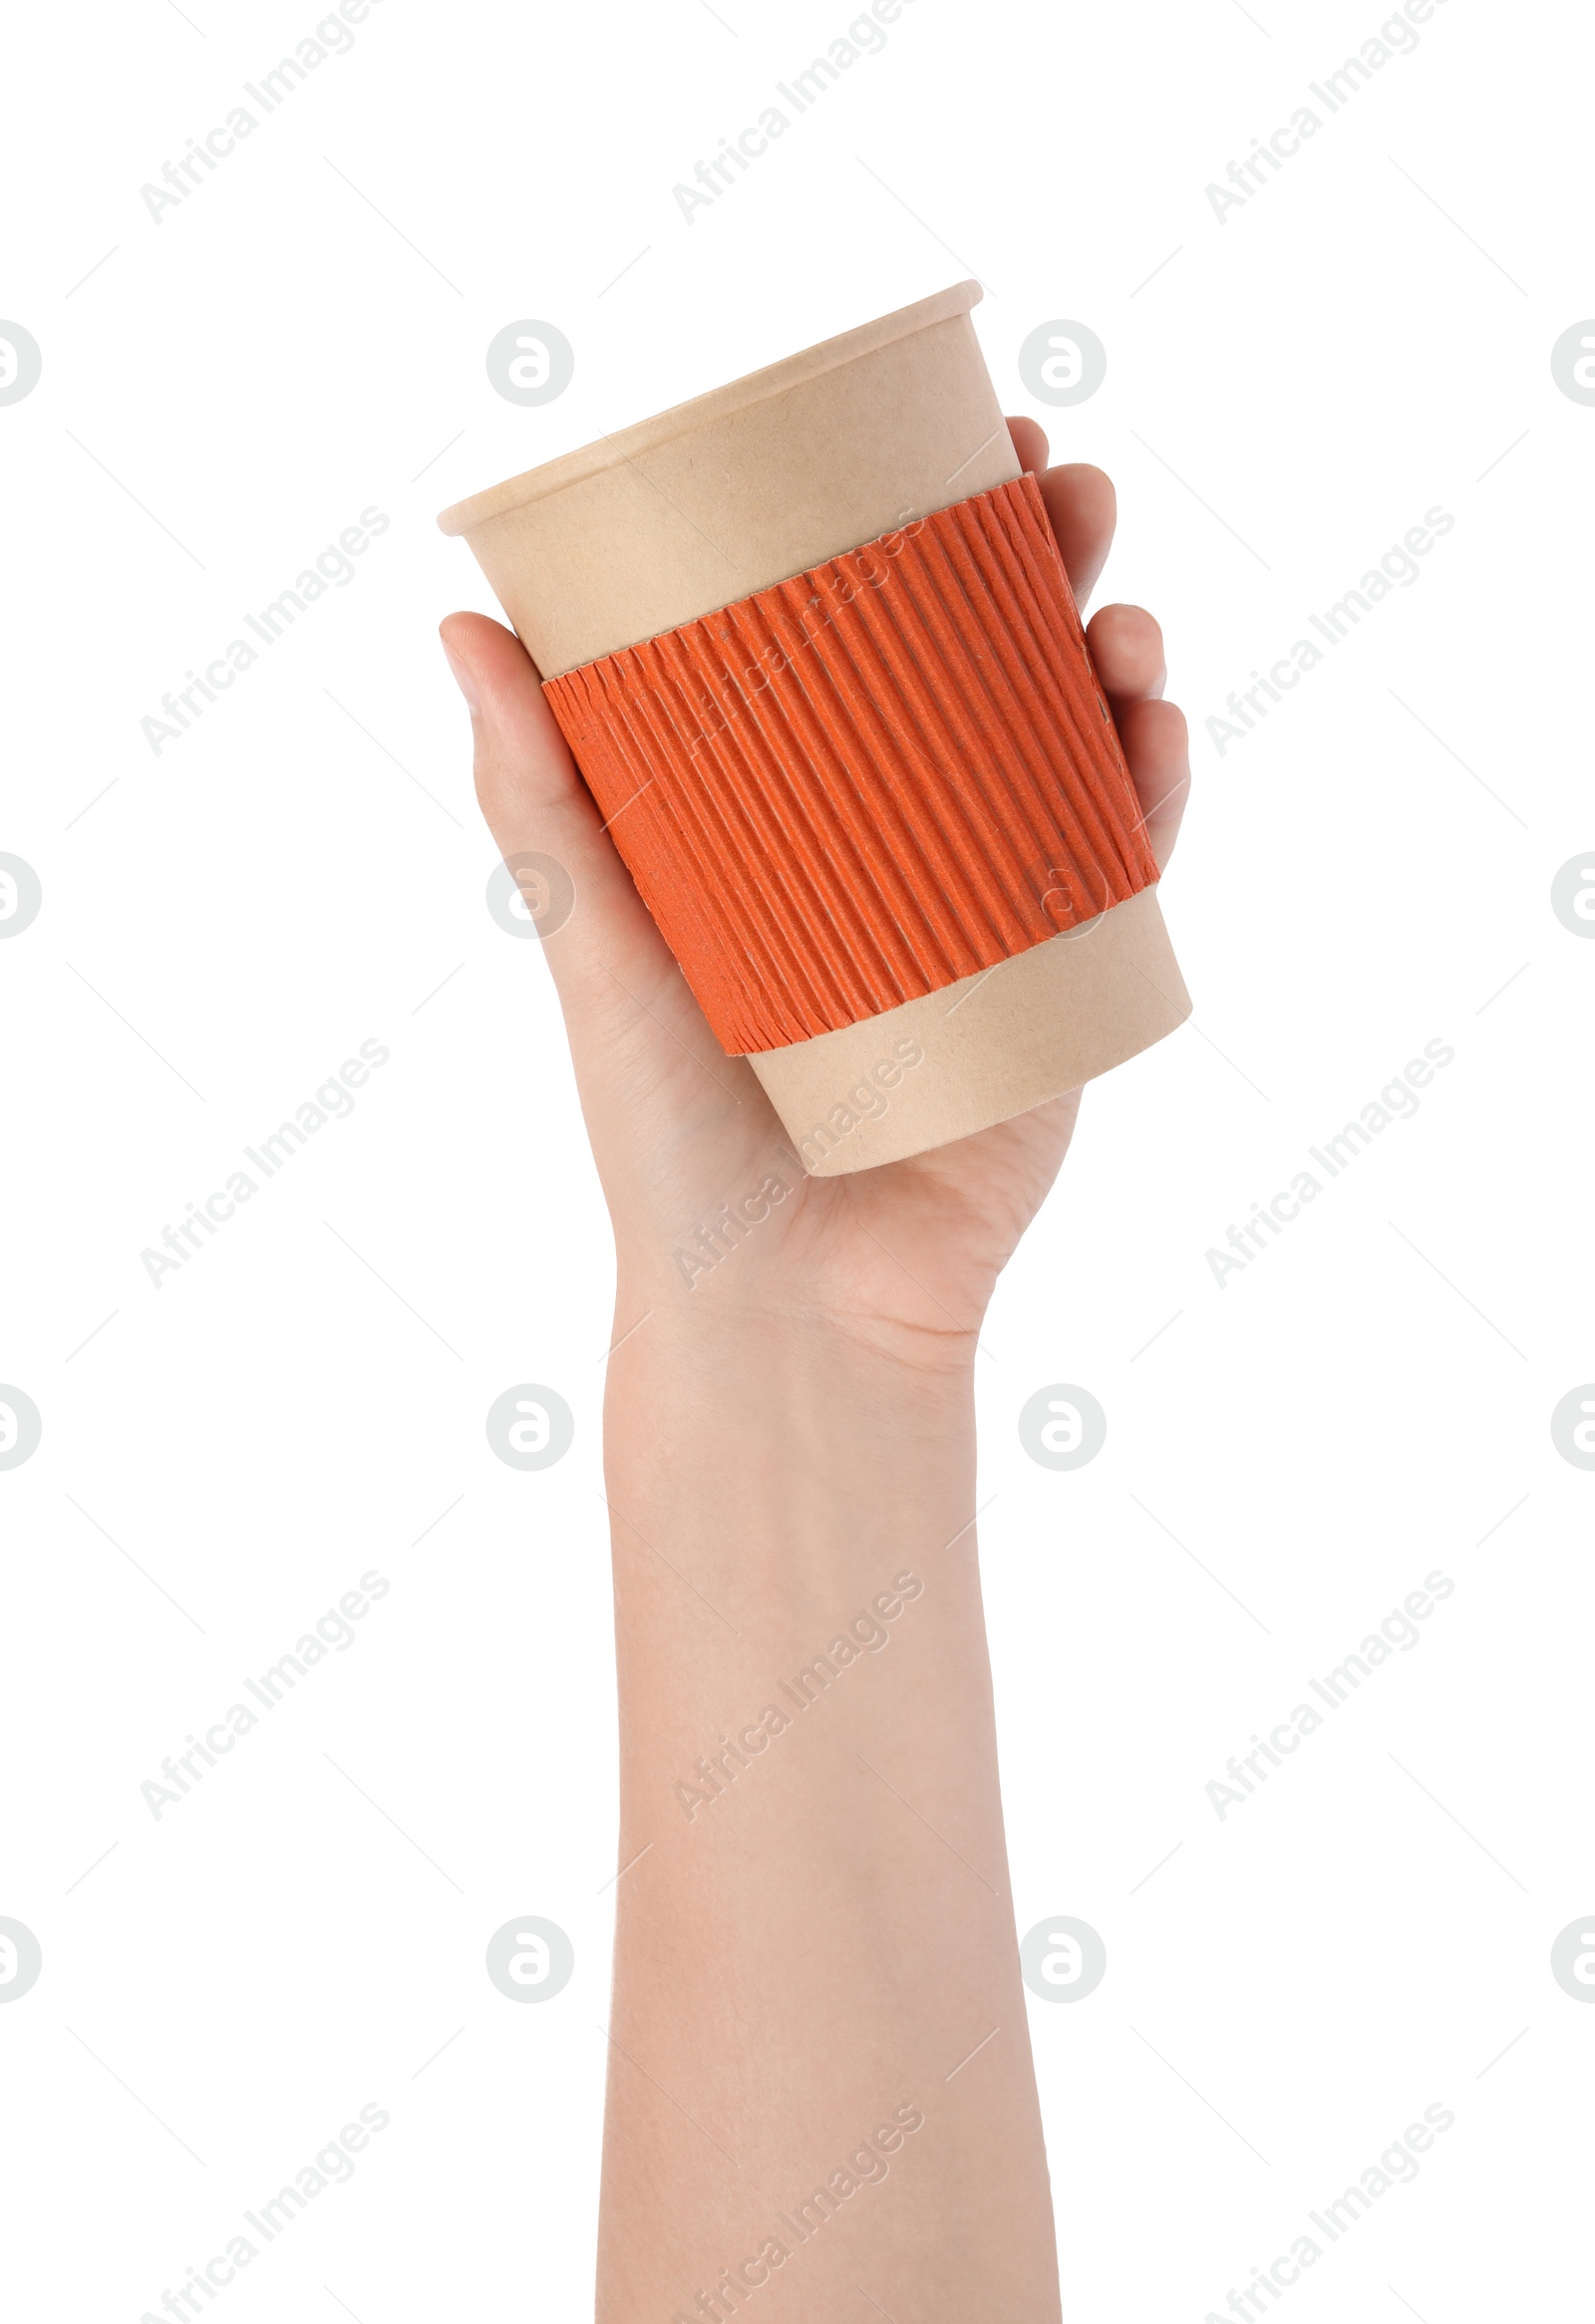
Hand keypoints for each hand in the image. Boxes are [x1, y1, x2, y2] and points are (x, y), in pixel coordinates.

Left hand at [440, 417, 1190, 1369]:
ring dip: (1118, 654)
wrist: (784, 1314)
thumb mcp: (595, 955)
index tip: (944, 434)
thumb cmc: (668, 1147)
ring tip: (1119, 607)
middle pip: (993, 663)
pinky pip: (1128, 873)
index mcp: (797, 815)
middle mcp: (905, 844)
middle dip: (1044, 558)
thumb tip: (461, 620)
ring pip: (1077, 747)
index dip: (918, 527)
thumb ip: (539, 805)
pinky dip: (1154, 793)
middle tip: (1060, 483)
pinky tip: (1153, 725)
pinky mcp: (1063, 993)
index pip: (869, 635)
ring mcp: (995, 911)